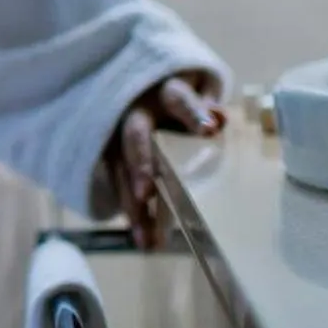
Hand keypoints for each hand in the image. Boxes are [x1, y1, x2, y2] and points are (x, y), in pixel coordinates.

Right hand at [105, 72, 224, 249]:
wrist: (143, 89)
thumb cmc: (180, 94)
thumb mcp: (198, 90)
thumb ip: (207, 105)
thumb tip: (218, 119)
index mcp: (165, 90)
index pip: (178, 98)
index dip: (192, 113)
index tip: (210, 130)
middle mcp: (135, 112)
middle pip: (135, 136)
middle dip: (140, 164)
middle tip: (145, 194)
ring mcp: (117, 135)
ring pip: (120, 168)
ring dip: (132, 205)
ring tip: (147, 239)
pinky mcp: (109, 157)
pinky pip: (116, 185)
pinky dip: (129, 212)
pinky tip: (141, 237)